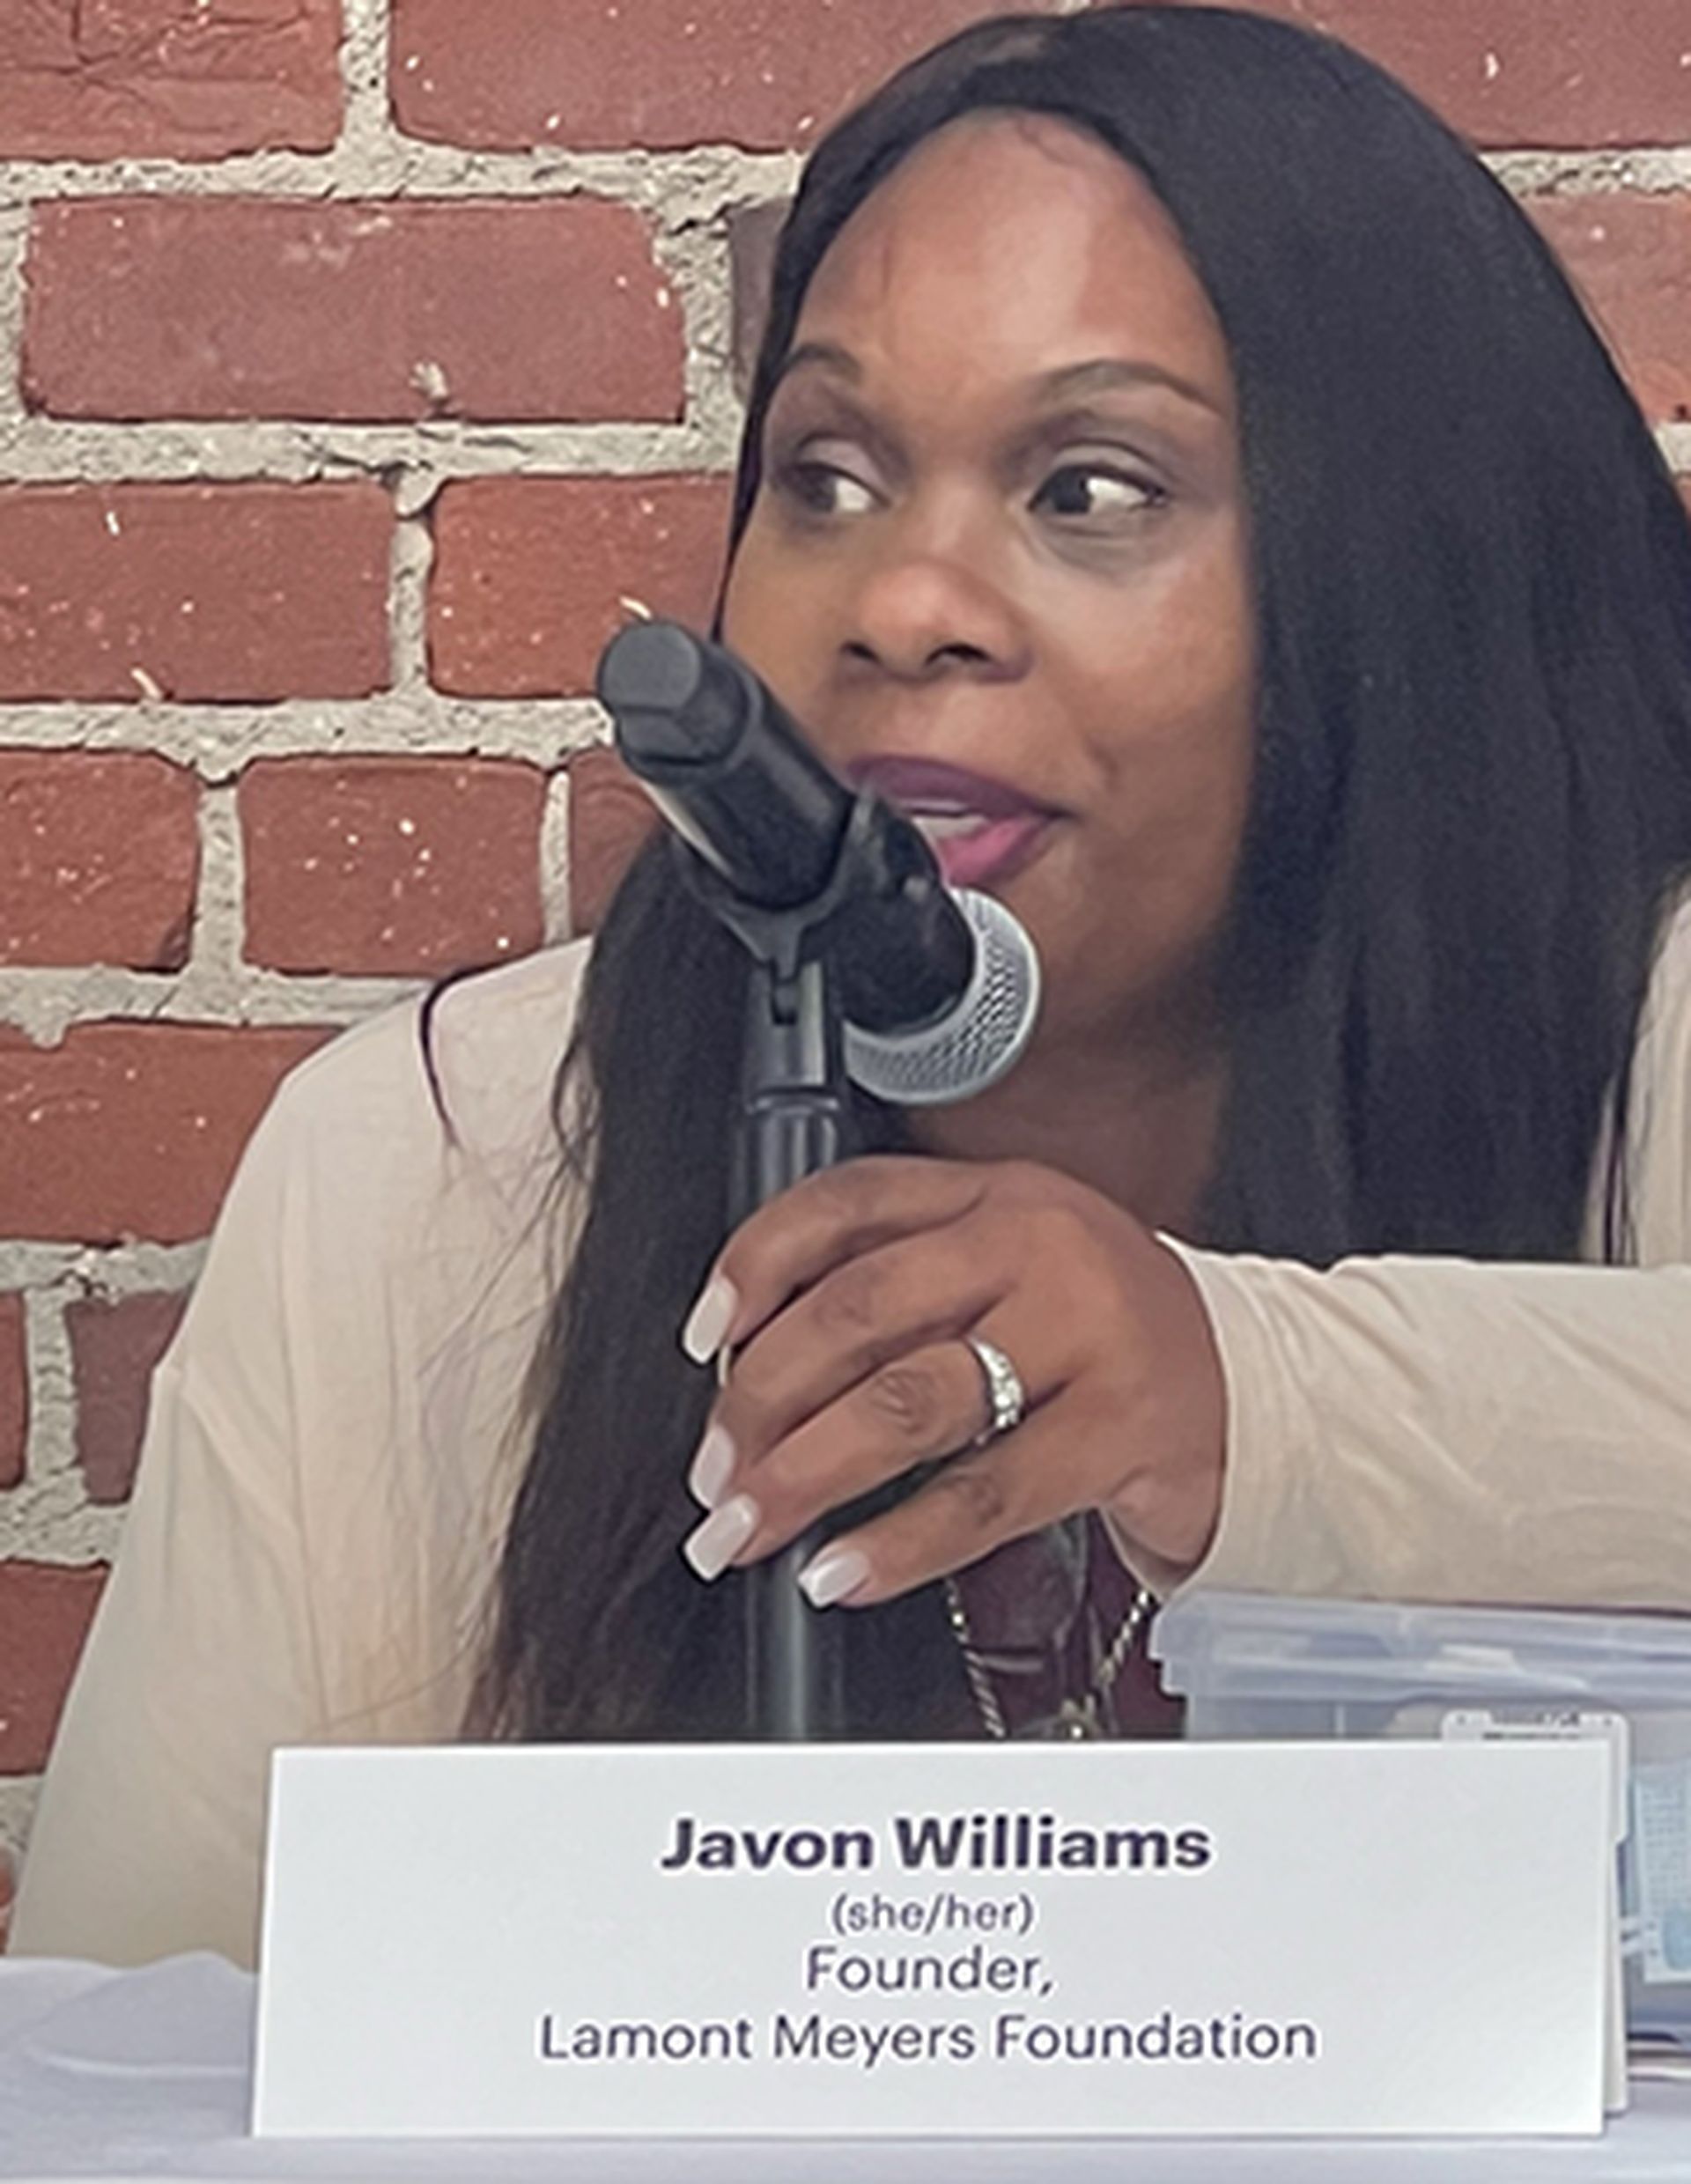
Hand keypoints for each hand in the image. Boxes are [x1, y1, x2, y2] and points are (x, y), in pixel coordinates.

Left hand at [676, 1155, 1226, 1606]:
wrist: (1256, 1387)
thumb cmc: (1104, 1337)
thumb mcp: (1010, 1273)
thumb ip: (903, 1289)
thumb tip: (751, 1373)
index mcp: (994, 1195)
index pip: (847, 1204)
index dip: (755, 1267)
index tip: (705, 1340)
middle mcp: (1037, 1245)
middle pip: (858, 1311)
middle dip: (761, 1401)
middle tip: (715, 1470)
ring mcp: (1088, 1331)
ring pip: (908, 1402)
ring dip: (805, 1476)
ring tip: (749, 1527)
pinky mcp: (1125, 1426)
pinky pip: (985, 1493)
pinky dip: (897, 1542)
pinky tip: (844, 1569)